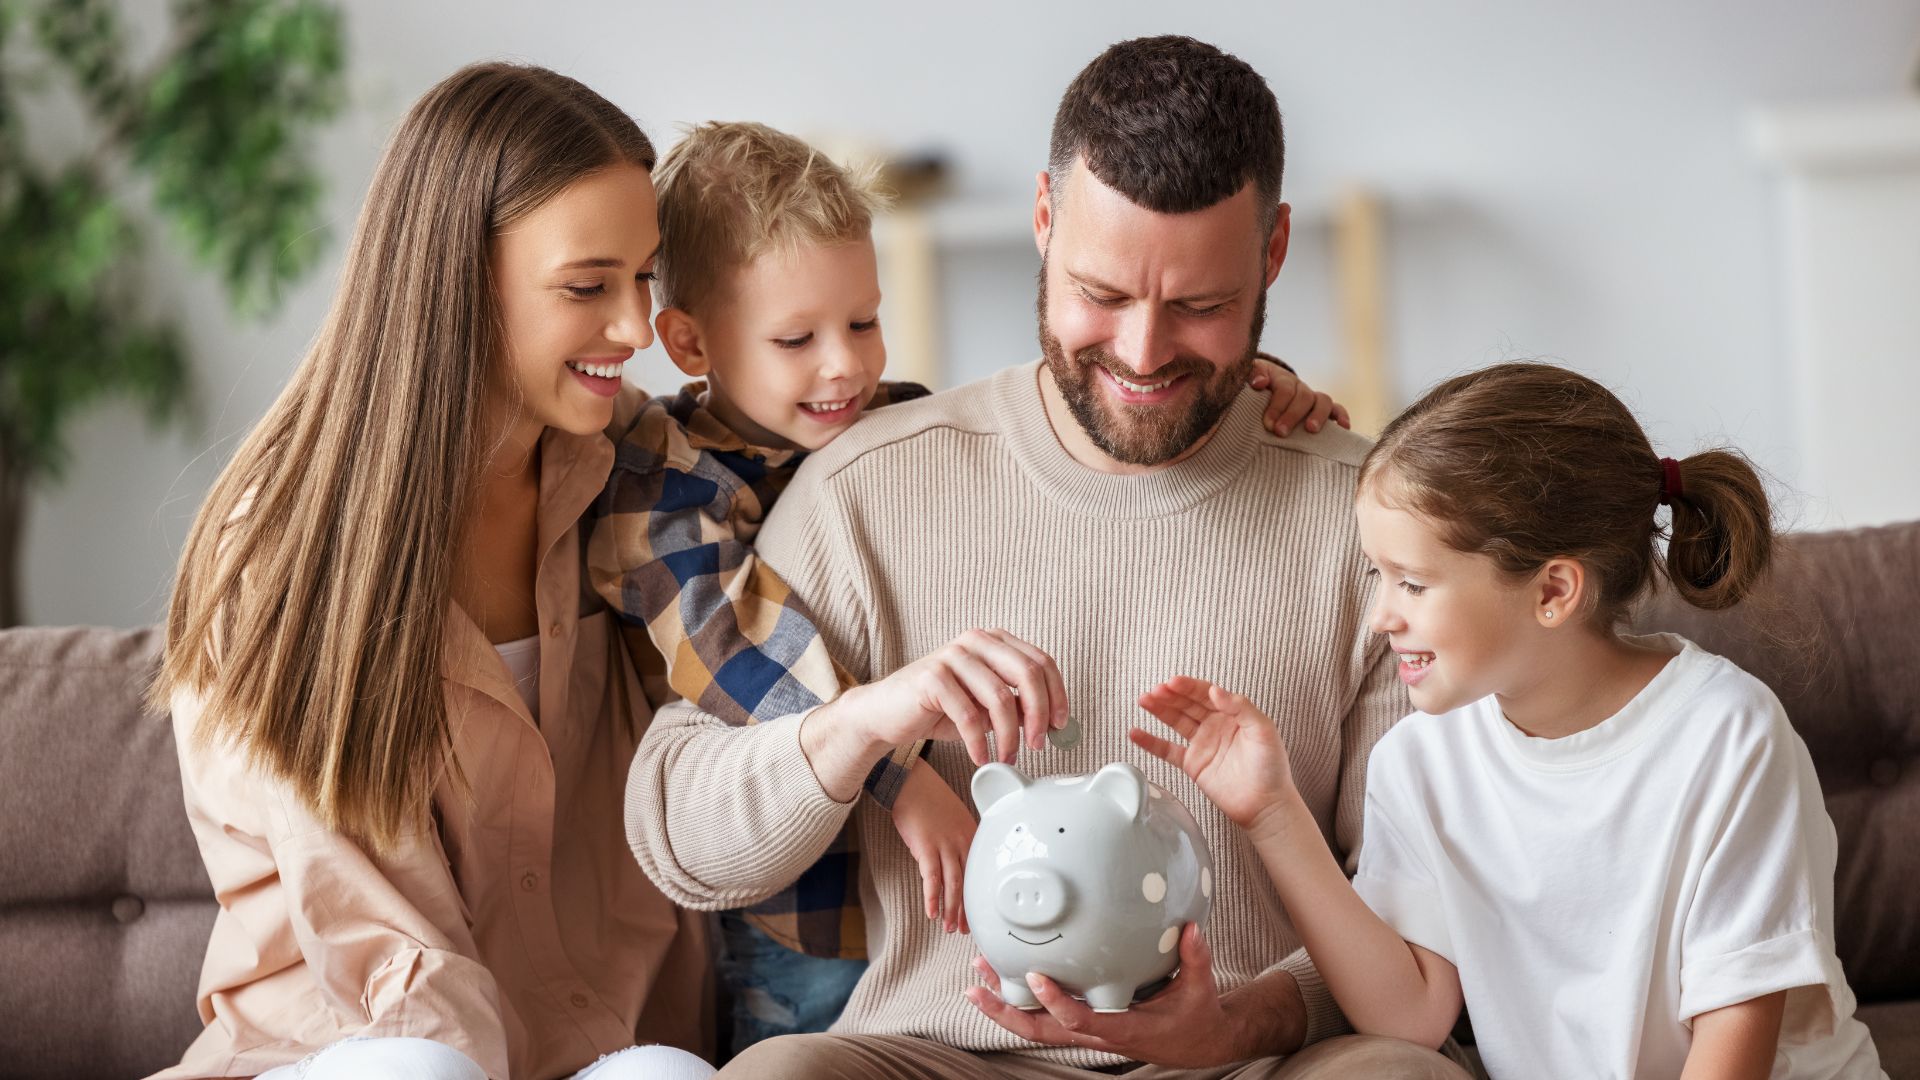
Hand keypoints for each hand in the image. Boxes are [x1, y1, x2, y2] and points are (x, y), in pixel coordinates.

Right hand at [826, 629, 1066, 766]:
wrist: (886, 713)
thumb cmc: (939, 709)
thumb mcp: (987, 708)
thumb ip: (1017, 707)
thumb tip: (1053, 724)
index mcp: (994, 641)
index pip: (1041, 662)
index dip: (1058, 695)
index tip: (1061, 726)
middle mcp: (975, 640)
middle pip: (1027, 673)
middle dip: (1039, 714)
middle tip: (1038, 744)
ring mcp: (952, 655)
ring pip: (1000, 697)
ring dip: (1010, 735)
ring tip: (1007, 757)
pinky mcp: (931, 676)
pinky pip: (969, 715)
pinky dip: (980, 742)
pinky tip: (981, 757)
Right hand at [891, 763, 976, 933]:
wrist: (910, 780)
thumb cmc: (928, 798)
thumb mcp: (953, 818)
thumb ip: (957, 840)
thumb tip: (951, 863)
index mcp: (972, 836)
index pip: (977, 874)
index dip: (975, 898)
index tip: (974, 915)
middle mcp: (963, 842)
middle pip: (968, 883)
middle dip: (966, 910)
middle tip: (964, 930)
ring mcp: (945, 844)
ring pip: (953, 885)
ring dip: (951, 909)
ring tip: (949, 928)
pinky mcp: (926, 846)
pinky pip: (932, 878)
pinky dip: (932, 897)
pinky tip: (932, 913)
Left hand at [966, 924, 1246, 1067]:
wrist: (1195, 1043)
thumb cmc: (1194, 1017)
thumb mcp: (1200, 989)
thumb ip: (1195, 958)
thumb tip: (1191, 928)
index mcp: (1123, 1029)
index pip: (1079, 1021)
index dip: (1055, 1002)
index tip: (1034, 977)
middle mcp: (1097, 1033)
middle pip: (1039, 1031)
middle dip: (1005, 1012)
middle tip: (976, 987)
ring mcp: (1087, 1031)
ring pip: (1035, 1026)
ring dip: (1004, 1005)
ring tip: (978, 976)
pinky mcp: (1083, 1024)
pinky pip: (1044, 1018)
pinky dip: (1021, 1001)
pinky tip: (1003, 978)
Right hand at [1131, 676, 1294, 831]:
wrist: (1266, 804)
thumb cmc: (1272, 768)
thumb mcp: (1264, 730)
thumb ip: (1241, 707)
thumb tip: (1216, 691)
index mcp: (1232, 714)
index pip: (1206, 694)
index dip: (1189, 687)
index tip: (1174, 682)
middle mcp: (1215, 726)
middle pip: (1187, 704)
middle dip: (1170, 695)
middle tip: (1156, 690)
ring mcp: (1202, 744)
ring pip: (1175, 721)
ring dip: (1159, 710)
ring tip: (1144, 700)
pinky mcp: (1192, 764)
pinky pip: (1167, 750)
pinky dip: (1151, 742)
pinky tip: (1136, 733)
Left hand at [1248, 357, 1350, 436]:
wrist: (1262, 386)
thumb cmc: (1252, 388)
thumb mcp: (1247, 378)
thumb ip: (1251, 376)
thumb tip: (1260, 383)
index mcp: (1281, 378)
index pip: (1284, 389)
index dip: (1277, 406)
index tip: (1268, 424)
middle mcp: (1299, 387)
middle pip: (1303, 396)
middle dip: (1293, 415)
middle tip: (1281, 432)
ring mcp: (1312, 397)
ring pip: (1323, 401)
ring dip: (1318, 415)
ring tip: (1311, 430)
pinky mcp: (1321, 409)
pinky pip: (1337, 409)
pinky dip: (1342, 416)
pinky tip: (1344, 428)